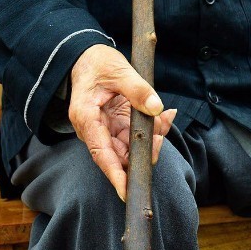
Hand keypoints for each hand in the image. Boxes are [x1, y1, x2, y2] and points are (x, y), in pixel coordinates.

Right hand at [68, 45, 175, 202]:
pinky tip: (164, 116)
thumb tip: (157, 108)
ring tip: (164, 120)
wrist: (87, 57)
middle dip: (142, 152)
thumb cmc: (97, 63)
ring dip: (150, 138)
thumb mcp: (118, 70)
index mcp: (86, 117)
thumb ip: (138, 89)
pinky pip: (135, 134)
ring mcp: (105, 128)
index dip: (114, 174)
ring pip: (130, 145)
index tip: (126, 192)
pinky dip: (152, 127)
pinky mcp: (115, 124)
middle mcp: (93, 128)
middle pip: (118, 153)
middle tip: (160, 139)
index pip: (100, 152)